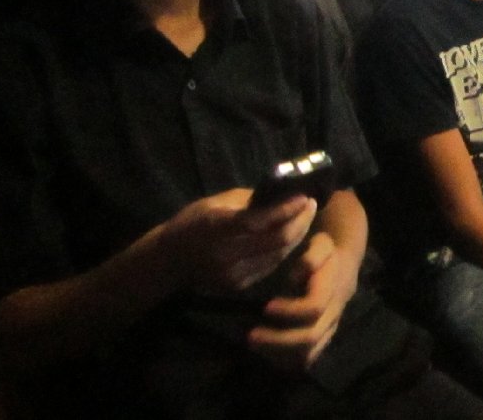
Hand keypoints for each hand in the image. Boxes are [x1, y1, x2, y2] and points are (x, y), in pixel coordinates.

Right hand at [161, 189, 316, 293]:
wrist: (171, 261)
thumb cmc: (192, 223)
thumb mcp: (214, 203)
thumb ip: (248, 202)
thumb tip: (281, 195)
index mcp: (215, 228)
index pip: (258, 221)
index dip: (285, 210)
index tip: (304, 196)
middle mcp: (225, 254)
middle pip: (276, 240)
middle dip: (300, 221)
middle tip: (311, 204)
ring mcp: (233, 274)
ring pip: (279, 254)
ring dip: (297, 234)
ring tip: (306, 215)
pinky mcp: (239, 286)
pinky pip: (271, 265)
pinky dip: (285, 248)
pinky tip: (292, 234)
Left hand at [247, 231, 357, 371]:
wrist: (344, 268)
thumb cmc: (326, 254)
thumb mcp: (322, 244)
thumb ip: (312, 256)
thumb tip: (294, 277)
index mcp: (332, 290)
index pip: (314, 307)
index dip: (290, 311)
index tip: (266, 307)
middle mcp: (333, 314)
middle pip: (310, 336)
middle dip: (279, 340)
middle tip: (251, 336)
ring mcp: (329, 330)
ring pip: (308, 353)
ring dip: (279, 354)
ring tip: (255, 345)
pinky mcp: (323, 339)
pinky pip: (307, 358)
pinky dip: (286, 360)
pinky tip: (266, 351)